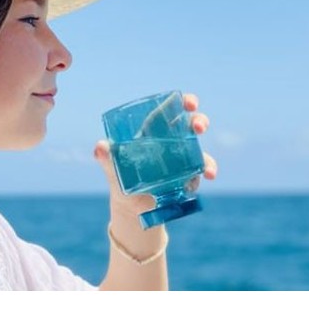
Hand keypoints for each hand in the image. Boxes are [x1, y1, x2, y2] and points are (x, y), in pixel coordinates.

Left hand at [94, 92, 218, 218]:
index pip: (172, 110)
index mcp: (154, 131)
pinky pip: (199, 177)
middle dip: (200, 121)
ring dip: (208, 159)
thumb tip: (100, 147)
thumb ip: (107, 157)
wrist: (128, 207)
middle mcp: (172, 143)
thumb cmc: (120, 177)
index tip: (190, 103)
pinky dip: (204, 178)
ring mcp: (183, 162)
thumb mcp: (112, 167)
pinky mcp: (187, 180)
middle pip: (192, 126)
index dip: (184, 102)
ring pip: (201, 153)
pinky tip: (202, 182)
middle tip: (198, 127)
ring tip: (208, 170)